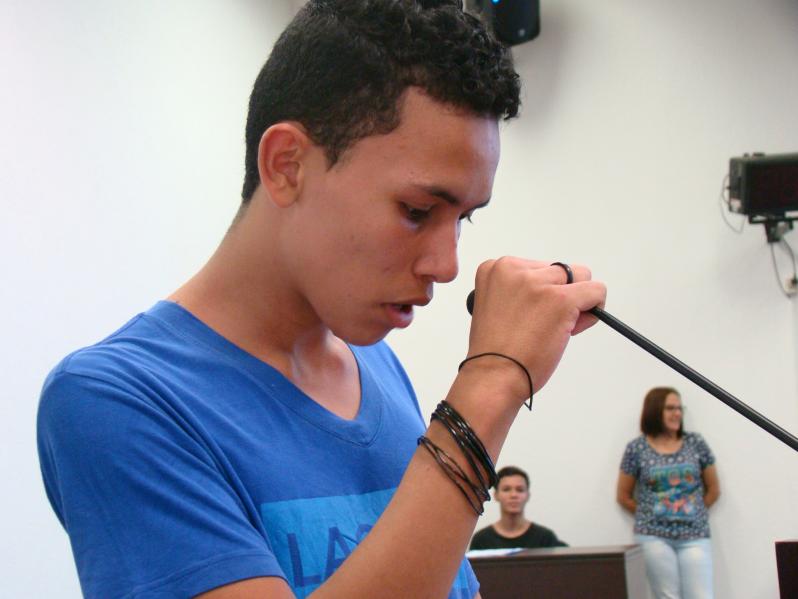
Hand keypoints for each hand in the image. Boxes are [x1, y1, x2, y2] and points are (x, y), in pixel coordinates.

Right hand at [465, 257, 605, 402]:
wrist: (493, 377)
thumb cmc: (495, 351)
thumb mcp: (499, 306)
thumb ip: (522, 290)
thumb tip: (561, 288)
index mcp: (496, 268)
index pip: (538, 267)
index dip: (541, 292)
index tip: (529, 314)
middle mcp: (515, 270)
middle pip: (561, 270)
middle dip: (560, 295)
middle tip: (544, 324)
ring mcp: (538, 283)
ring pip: (582, 277)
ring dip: (577, 301)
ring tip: (557, 326)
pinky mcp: (561, 299)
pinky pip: (596, 291)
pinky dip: (594, 308)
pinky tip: (574, 327)